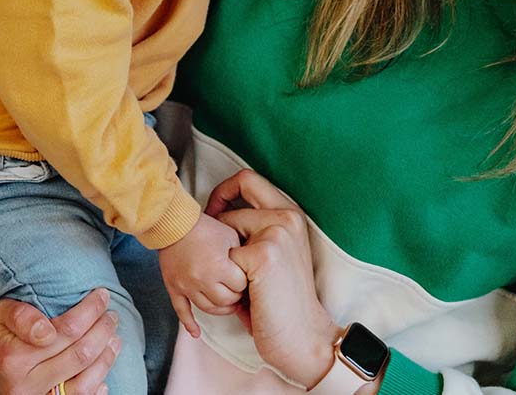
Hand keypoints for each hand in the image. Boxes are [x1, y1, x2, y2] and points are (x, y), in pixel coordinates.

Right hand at [0, 290, 119, 394]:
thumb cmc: (0, 330)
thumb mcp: (1, 312)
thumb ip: (21, 316)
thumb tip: (45, 331)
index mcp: (13, 357)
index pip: (65, 331)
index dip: (89, 311)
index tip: (102, 295)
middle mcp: (25, 384)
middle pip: (78, 355)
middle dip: (102, 330)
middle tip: (111, 314)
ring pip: (83, 384)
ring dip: (105, 358)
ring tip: (114, 336)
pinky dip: (97, 385)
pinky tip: (104, 367)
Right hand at [158, 212, 246, 337]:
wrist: (173, 221)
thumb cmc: (203, 226)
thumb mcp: (230, 235)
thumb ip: (241, 254)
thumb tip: (251, 269)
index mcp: (219, 266)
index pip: (239, 285)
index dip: (243, 280)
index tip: (242, 275)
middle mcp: (203, 279)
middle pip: (226, 301)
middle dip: (234, 296)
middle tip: (235, 289)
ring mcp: (187, 286)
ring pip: (208, 309)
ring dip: (219, 308)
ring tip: (225, 301)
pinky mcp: (174, 287)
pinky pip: (181, 311)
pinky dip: (189, 324)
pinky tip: (196, 333)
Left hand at [209, 169, 338, 387]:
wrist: (303, 338)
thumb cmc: (282, 300)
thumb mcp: (277, 254)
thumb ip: (257, 230)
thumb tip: (217, 214)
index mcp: (291, 213)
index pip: (248, 178)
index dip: (225, 191)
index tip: (215, 212)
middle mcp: (287, 215)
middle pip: (239, 184)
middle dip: (217, 207)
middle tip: (212, 237)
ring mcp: (276, 232)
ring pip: (226, 224)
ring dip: (223, 251)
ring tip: (237, 279)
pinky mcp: (263, 255)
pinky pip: (226, 256)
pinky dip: (228, 277)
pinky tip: (245, 296)